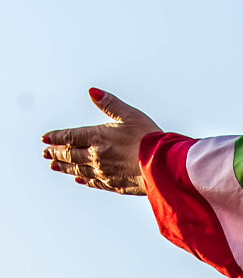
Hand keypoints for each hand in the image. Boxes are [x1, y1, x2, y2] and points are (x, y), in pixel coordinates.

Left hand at [42, 88, 160, 194]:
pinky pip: (94, 183)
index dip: (56, 137)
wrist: (163, 166)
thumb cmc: (149, 138)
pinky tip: (79, 179)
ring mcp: (105, 172)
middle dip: (56, 153)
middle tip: (45, 153)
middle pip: (71, 154)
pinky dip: (84, 180)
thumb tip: (92, 92)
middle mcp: (97, 156)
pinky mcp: (115, 185)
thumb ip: (109, 104)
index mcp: (98, 137)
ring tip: (55, 166)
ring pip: (79, 170)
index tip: (44, 138)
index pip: (70, 136)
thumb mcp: (130, 114)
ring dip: (65, 167)